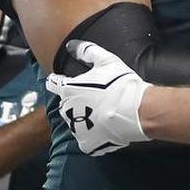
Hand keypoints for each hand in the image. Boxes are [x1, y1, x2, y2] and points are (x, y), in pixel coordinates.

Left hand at [45, 40, 150, 155]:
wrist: (136, 111)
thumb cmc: (121, 84)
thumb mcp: (105, 60)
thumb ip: (85, 51)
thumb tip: (71, 45)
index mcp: (68, 89)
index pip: (53, 83)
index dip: (59, 80)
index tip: (65, 81)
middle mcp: (67, 110)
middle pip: (65, 104)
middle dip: (76, 101)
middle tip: (94, 98)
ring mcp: (76, 129)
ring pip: (75, 122)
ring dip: (84, 118)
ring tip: (102, 113)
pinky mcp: (87, 143)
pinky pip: (86, 139)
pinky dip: (93, 135)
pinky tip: (105, 128)